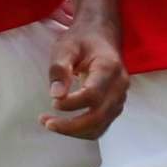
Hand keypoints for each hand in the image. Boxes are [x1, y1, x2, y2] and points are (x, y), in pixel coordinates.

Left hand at [42, 23, 126, 138]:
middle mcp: (119, 85)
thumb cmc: (82, 40)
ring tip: (50, 124)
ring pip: (100, 126)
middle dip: (70, 126)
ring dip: (75, 131)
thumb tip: (56, 95)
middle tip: (46, 122)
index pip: (93, 94)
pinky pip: (101, 125)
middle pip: (98, 116)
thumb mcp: (65, 47)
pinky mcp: (115, 105)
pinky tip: (65, 124)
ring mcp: (120, 97)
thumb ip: (60, 69)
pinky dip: (82, 130)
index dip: (72, 103)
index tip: (52, 103)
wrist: (103, 35)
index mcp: (109, 68)